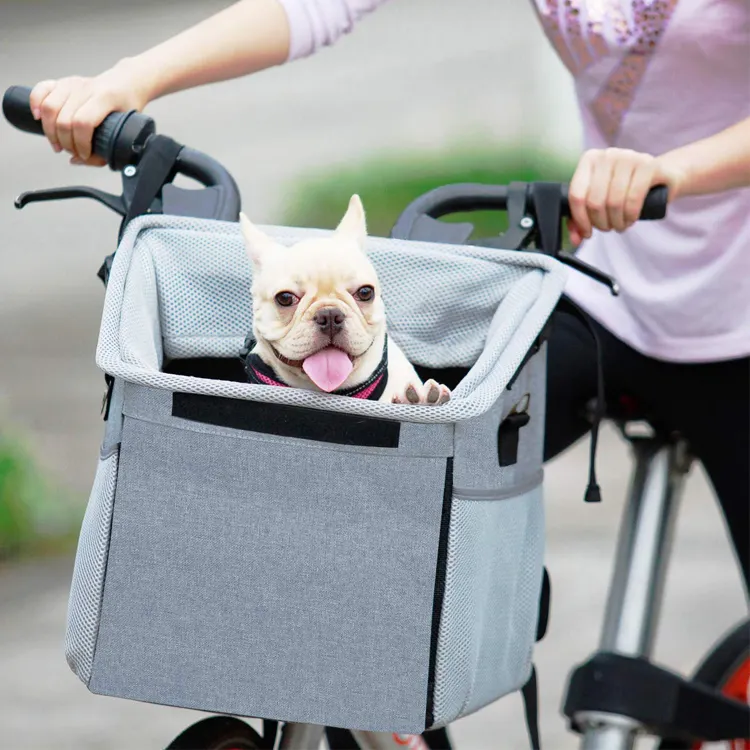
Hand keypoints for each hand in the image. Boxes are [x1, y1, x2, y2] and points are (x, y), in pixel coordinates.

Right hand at [29, 61, 150, 166]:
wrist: (126, 83)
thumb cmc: (127, 108)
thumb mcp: (126, 130)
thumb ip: (106, 150)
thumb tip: (77, 160)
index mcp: (105, 98)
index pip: (83, 123)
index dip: (80, 143)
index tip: (85, 154)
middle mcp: (86, 88)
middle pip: (64, 119)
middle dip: (66, 143)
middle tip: (72, 152)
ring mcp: (72, 83)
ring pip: (49, 107)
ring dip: (50, 131)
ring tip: (58, 144)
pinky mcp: (62, 82)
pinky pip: (41, 90)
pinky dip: (35, 104)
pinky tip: (38, 118)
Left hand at [567, 147, 684, 245]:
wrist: (662, 176)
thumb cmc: (626, 189)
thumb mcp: (601, 201)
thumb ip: (581, 219)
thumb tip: (575, 239)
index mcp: (589, 159)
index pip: (576, 195)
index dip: (580, 220)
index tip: (587, 232)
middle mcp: (607, 155)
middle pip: (595, 201)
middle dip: (601, 223)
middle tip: (608, 228)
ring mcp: (628, 157)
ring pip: (614, 202)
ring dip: (616, 222)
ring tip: (620, 225)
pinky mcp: (648, 165)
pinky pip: (633, 199)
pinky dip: (630, 216)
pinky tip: (631, 219)